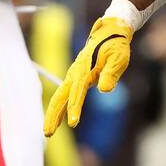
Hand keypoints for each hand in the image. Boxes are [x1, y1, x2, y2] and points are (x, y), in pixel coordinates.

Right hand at [43, 16, 132, 134]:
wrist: (110, 32)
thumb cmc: (116, 46)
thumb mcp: (118, 59)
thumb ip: (110, 74)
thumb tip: (105, 89)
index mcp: (84, 70)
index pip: (77, 93)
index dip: (74, 108)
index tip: (73, 124)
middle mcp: (75, 73)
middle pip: (60, 97)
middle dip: (53, 115)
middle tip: (48, 133)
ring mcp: (73, 75)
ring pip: (59, 96)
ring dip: (53, 113)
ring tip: (49, 131)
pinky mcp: (76, 76)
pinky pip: (65, 94)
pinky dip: (60, 106)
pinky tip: (59, 118)